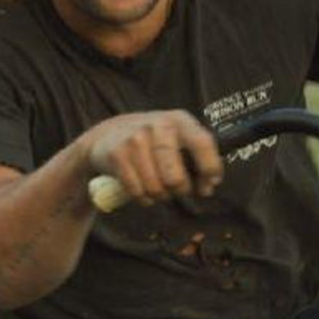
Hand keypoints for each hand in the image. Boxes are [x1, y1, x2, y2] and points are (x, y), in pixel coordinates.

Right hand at [83, 110, 222, 205]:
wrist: (108, 134)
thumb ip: (197, 159)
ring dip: (160, 195)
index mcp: (179, 120)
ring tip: (158, 188)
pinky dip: (143, 198)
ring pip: (156, 188)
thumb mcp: (176, 139)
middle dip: (180, 190)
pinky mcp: (117, 155)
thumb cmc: (153, 142)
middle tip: (177, 189)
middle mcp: (157, 126)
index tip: (210, 184)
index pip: (202, 143)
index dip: (209, 168)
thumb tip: (208, 187)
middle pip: (175, 177)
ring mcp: (135, 139)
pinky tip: (143, 190)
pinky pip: (137, 191)